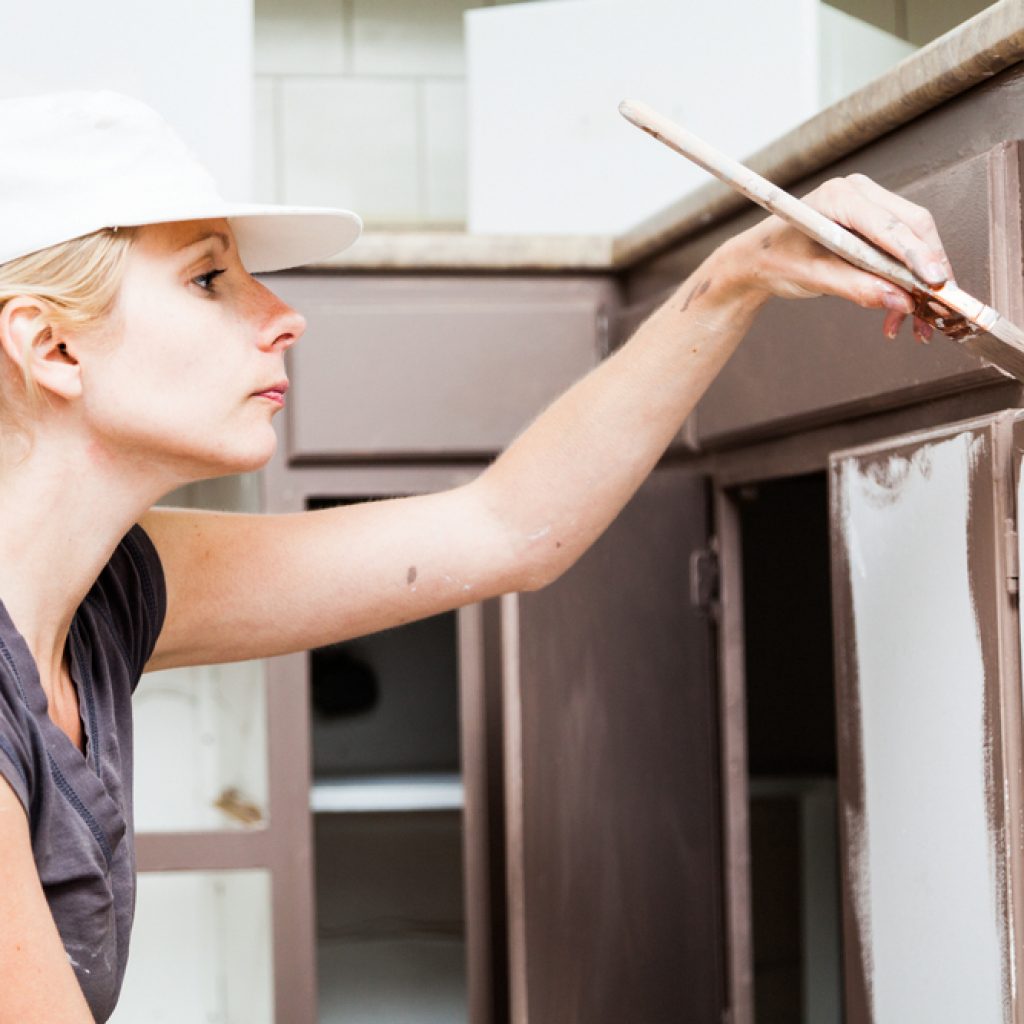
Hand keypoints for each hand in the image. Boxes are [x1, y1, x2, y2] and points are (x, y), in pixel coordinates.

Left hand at [725, 173, 954, 343]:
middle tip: (936, 308)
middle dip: (928, 270)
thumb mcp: (812, 278)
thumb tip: (900, 301)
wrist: (758, 258)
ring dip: (920, 280)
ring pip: (914, 239)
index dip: (917, 255)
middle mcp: (860, 193)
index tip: (936, 282)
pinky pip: (903, 248)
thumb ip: (856, 288)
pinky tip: (900, 310)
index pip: (890, 226)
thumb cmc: (775, 260)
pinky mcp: (874, 222)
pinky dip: (907, 279)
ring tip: (917, 321)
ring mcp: (869, 204)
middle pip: (913, 227)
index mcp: (839, 196)